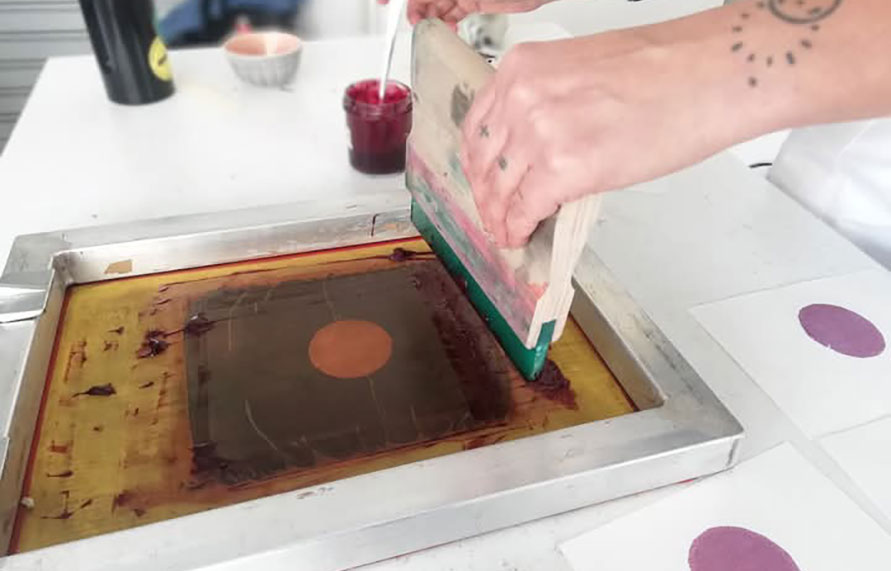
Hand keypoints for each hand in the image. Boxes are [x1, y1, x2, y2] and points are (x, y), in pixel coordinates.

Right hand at [377, 0, 549, 25]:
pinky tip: (445, 30)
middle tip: (412, 23)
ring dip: (429, 18)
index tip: (380, 4)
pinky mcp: (476, 0)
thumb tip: (414, 9)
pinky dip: (446, 22)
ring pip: (436, 4)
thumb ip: (432, 0)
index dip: (394, 0)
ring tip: (428, 30)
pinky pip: (453, 12)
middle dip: (414, 9)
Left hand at [460, 25, 767, 246]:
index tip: (482, 181)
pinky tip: (520, 236)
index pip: (479, 126)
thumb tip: (536, 148)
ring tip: (505, 231)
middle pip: (484, 160)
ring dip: (499, 217)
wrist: (707, 76)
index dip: (477, 163)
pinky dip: (517, 228)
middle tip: (492, 215)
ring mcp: (538, 132)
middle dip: (486, 195)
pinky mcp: (562, 168)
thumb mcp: (580, 72)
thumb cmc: (664, 71)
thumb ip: (547, 104)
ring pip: (500, 189)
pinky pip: (525, 209)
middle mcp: (522, 97)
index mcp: (523, 68)